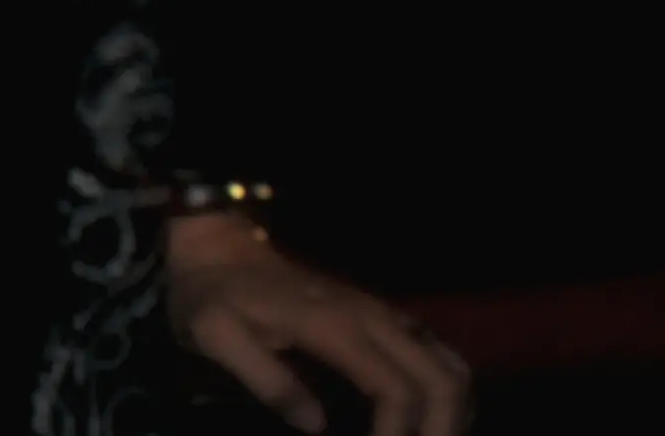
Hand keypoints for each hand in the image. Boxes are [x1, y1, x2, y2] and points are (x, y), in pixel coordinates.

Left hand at [164, 212, 470, 435]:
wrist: (216, 247)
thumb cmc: (211, 296)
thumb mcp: (214, 336)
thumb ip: (265, 379)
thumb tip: (316, 426)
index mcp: (334, 327)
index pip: (396, 390)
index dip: (399, 435)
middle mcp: (372, 318)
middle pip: (442, 381)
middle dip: (442, 430)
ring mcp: (383, 314)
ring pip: (452, 365)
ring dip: (453, 413)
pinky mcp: (383, 316)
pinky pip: (439, 353)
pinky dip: (447, 391)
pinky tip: (431, 420)